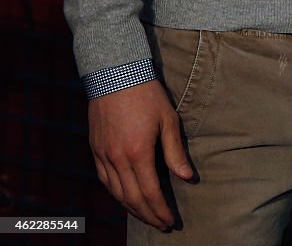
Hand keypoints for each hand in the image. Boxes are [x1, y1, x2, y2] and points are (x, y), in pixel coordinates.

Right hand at [89, 80, 193, 229]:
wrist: (116, 75)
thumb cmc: (147, 95)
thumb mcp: (168, 119)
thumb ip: (175, 152)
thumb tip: (187, 178)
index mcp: (138, 153)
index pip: (150, 192)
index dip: (160, 210)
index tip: (171, 221)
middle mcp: (117, 159)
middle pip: (132, 199)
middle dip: (148, 215)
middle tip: (162, 225)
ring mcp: (103, 156)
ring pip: (117, 194)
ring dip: (132, 209)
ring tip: (147, 216)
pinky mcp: (96, 150)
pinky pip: (105, 181)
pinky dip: (117, 195)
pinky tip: (127, 198)